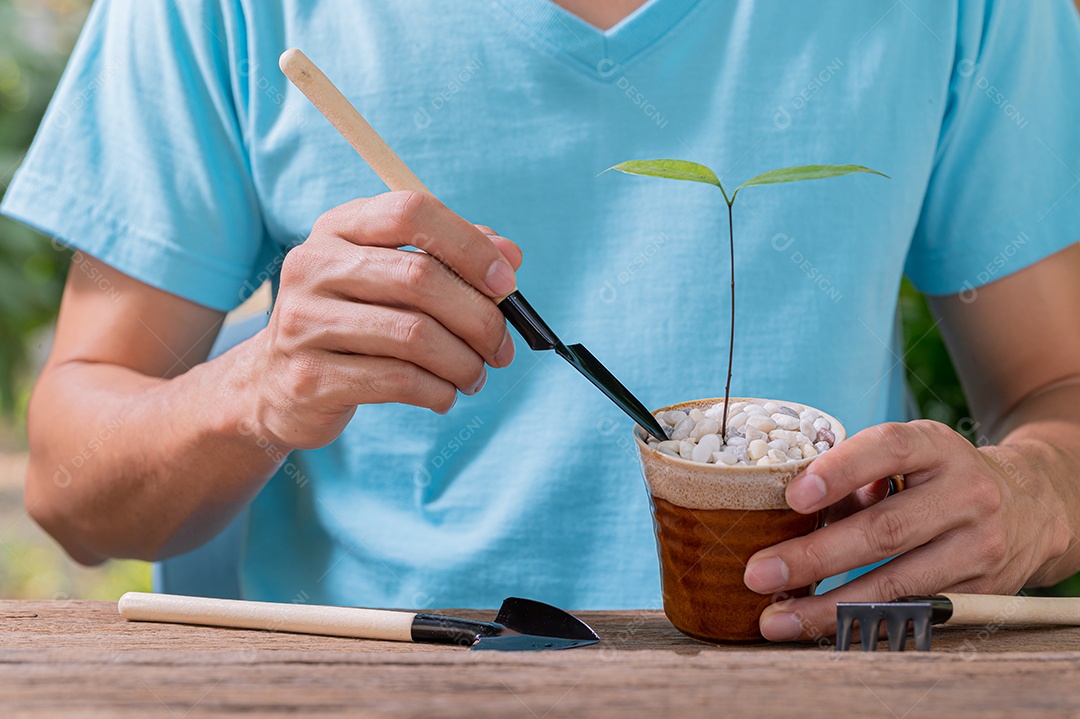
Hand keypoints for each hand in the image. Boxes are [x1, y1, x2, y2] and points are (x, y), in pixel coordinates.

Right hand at [243, 190, 521, 449]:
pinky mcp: (309, 377)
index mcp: (338, 227)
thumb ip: (450, 257)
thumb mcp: (391, 276)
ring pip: (414, 335)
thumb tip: (511, 257)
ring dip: (463, 361)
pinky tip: (445, 395)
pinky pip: (397, 381)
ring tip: (476, 375)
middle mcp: (313, 265)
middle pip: (419, 278)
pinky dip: (438, 391)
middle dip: (479, 317)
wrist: (273, 384)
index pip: (410, 212)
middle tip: (502, 347)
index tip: (507, 284)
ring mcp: (304, 322)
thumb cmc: (352, 322)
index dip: (469, 245)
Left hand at [742, 420, 1072, 640]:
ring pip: (897, 583)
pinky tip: (820, 628)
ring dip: (829, 605)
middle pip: (885, 529)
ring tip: (777, 616)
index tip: (793, 496)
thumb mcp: (908, 457)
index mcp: (937, 446)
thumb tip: (780, 511)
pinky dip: (861, 622)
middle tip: (760, 572)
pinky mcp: (981, 590)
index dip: (840, 471)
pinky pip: (912, 611)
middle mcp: (966, 493)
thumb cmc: (938, 477)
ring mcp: (978, 546)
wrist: (1030, 506)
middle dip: (815, 557)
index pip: (889, 449)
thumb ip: (854, 478)